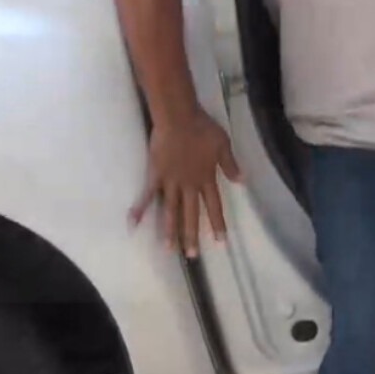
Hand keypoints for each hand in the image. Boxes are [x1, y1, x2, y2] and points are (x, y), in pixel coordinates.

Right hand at [129, 110, 242, 258]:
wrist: (178, 117)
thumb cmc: (202, 128)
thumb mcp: (222, 145)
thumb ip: (230, 164)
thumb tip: (241, 181)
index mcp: (206, 178)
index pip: (214, 206)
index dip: (218, 223)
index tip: (221, 241)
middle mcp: (189, 185)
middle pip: (191, 214)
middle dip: (192, 235)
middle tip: (192, 256)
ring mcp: (170, 182)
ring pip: (170, 211)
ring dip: (170, 231)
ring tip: (169, 249)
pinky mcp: (155, 175)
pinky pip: (146, 195)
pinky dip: (139, 208)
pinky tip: (133, 223)